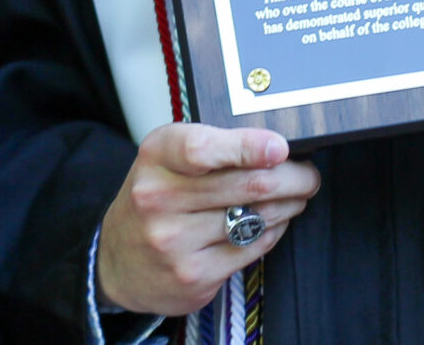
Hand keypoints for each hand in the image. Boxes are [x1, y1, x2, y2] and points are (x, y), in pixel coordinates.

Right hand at [96, 124, 318, 315]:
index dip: (247, 147)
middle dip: (291, 177)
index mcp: (156, 156)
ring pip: (256, 218)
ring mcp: (176, 242)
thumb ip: (211, 148)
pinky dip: (272, 232)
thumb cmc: (153, 199)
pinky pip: (251, 249)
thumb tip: (276, 148)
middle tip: (307, 174)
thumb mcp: (165, 160)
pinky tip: (273, 223)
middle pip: (246, 184)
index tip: (280, 147)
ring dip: (288, 205)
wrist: (116, 261)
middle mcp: (160, 198)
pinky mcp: (194, 276)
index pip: (203, 148)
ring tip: (296, 196)